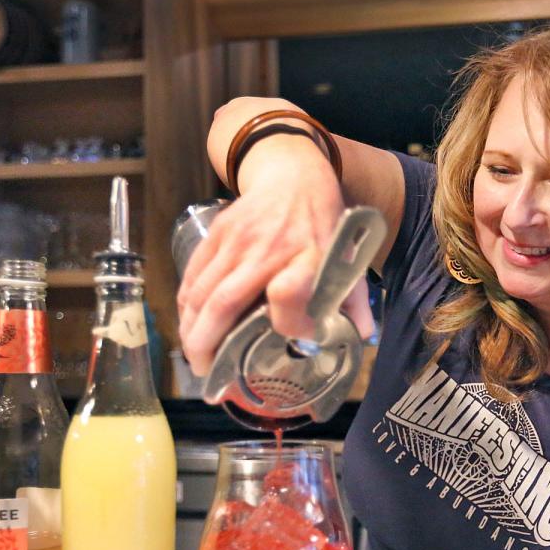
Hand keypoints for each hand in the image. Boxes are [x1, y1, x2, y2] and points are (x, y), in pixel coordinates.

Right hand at [177, 150, 374, 376]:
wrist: (294, 175)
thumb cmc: (323, 224)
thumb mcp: (347, 258)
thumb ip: (354, 299)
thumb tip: (363, 336)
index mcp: (306, 257)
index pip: (289, 293)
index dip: (289, 321)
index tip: (295, 340)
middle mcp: (266, 251)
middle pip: (224, 302)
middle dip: (209, 344)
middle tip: (208, 374)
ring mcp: (235, 242)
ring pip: (201, 293)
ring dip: (192, 330)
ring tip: (196, 357)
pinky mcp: (216, 234)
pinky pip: (193, 276)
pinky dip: (186, 305)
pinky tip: (188, 324)